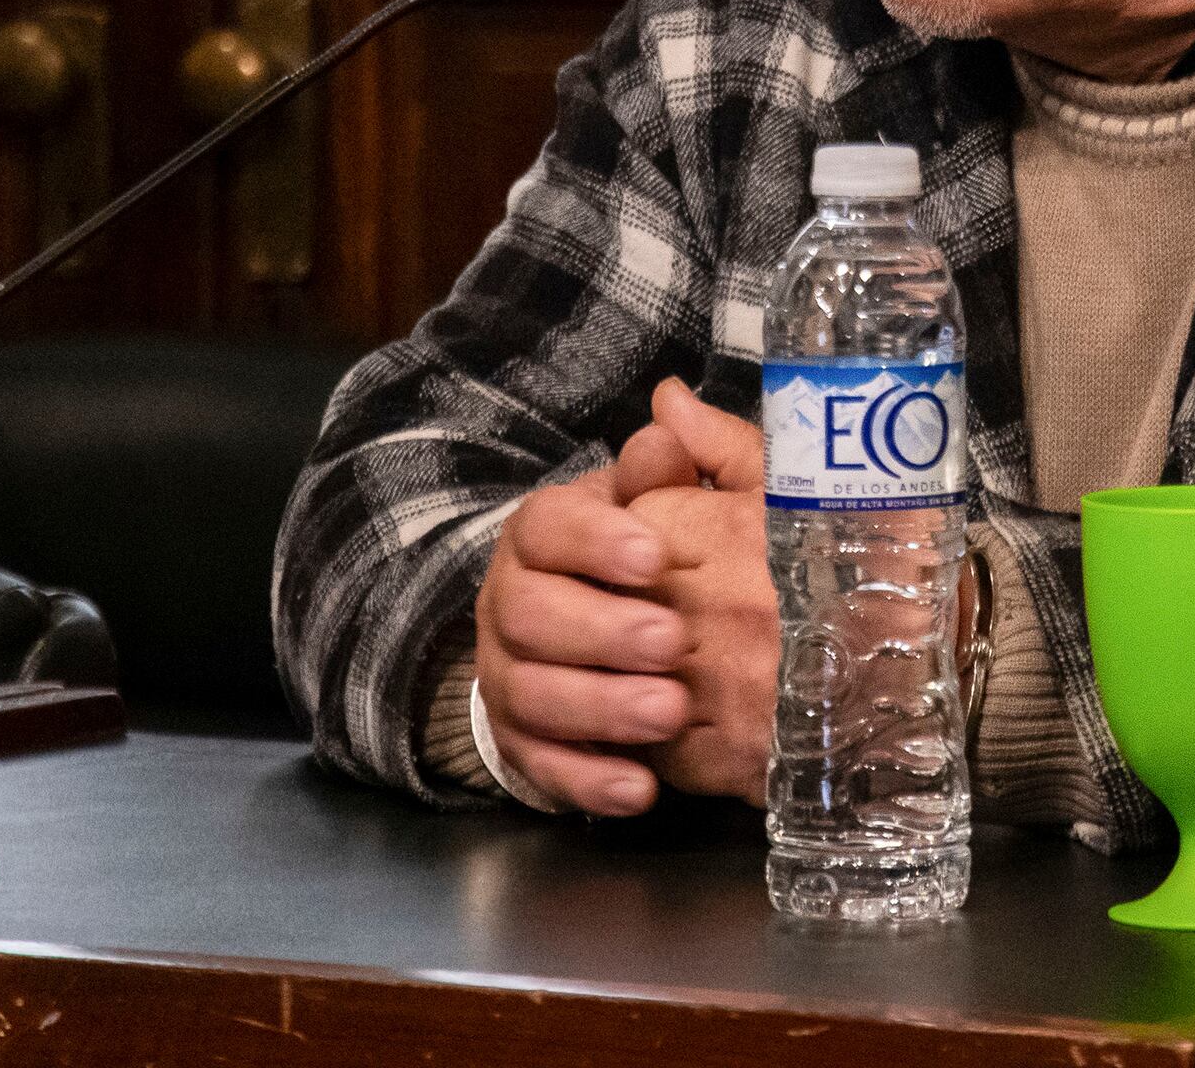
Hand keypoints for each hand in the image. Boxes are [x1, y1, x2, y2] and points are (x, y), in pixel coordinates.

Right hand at [470, 379, 774, 814]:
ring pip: (530, 694)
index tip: (654, 557)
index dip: (595, 542)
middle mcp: (511, 601)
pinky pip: (540, 766)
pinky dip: (588, 780)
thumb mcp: (680, 504)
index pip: (547, 526)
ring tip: (669, 714)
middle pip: (530, 615)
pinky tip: (641, 788)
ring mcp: (509, 675)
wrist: (609, 645)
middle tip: (672, 642)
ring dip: (600, 707)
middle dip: (602, 631)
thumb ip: (686, 462)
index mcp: (545, 533)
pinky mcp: (523, 744)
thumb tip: (675, 407)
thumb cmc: (653, 560)